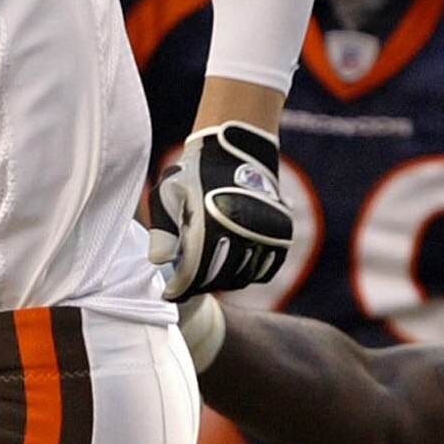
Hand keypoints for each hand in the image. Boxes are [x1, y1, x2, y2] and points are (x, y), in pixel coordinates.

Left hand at [149, 121, 292, 298]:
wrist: (237, 151)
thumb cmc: (195, 174)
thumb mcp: (168, 195)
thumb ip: (162, 231)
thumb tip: (161, 262)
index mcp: (211, 225)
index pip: (193, 275)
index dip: (180, 288)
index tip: (172, 291)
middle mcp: (242, 233)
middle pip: (217, 280)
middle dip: (199, 284)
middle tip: (188, 281)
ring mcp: (265, 236)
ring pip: (241, 278)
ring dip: (224, 279)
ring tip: (209, 271)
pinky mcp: (281, 237)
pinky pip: (264, 270)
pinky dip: (248, 272)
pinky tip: (233, 263)